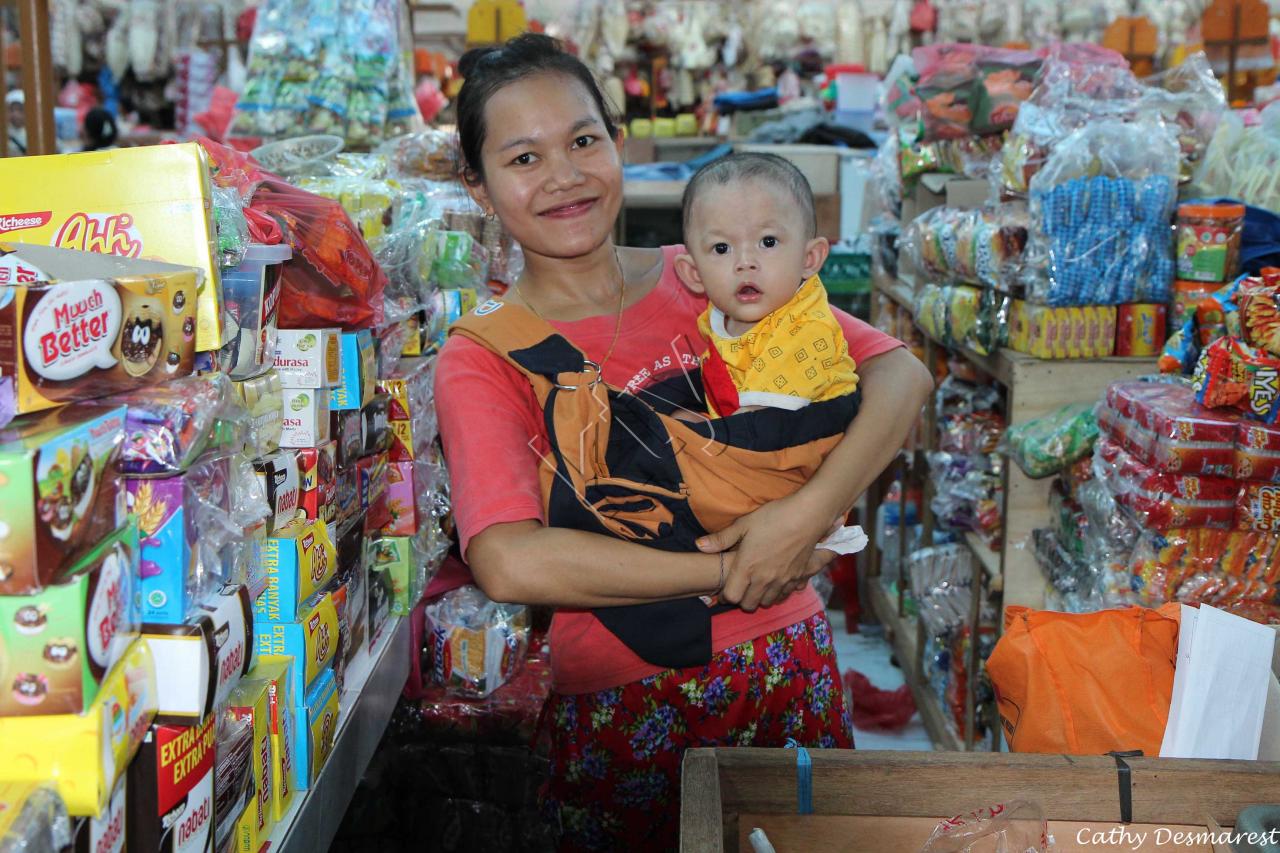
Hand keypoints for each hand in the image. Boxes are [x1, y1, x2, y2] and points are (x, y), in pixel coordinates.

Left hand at [696, 493, 841, 610]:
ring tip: (757, 585)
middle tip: (741, 588)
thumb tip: (699, 545)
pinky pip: (785, 595)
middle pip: (749, 605)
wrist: (807, 516)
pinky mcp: (798, 578)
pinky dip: (779, 593)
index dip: (726, 595)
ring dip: (760, 598)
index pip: (732, 597)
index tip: (726, 588)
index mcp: (747, 567)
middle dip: (742, 600)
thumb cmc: (773, 517)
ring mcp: (782, 581)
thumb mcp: (744, 524)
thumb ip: (721, 539)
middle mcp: (764, 579)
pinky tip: (776, 582)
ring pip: (767, 602)